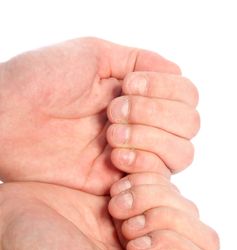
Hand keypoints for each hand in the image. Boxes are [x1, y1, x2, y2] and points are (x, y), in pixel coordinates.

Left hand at [0, 37, 198, 193]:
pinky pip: (158, 178)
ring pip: (182, 153)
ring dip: (152, 139)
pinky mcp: (124, 180)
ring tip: (111, 135)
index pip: (187, 95)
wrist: (7, 119)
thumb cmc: (42, 79)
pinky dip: (144, 163)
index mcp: (141, 94)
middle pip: (190, 124)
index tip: (127, 85)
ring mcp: (138, 153)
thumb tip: (177, 68)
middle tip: (113, 110)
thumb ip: (139, 59)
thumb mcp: (93, 54)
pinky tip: (115, 158)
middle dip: (157, 114)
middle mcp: (146, 124)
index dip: (166, 90)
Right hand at [0, 177, 217, 249]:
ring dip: (154, 197)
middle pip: (202, 237)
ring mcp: (146, 230)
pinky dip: (147, 181)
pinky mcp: (137, 204)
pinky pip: (168, 187)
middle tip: (123, 218)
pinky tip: (116, 189)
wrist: (12, 218)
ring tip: (115, 203)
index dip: (172, 246)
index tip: (130, 238)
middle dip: (167, 218)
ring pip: (187, 208)